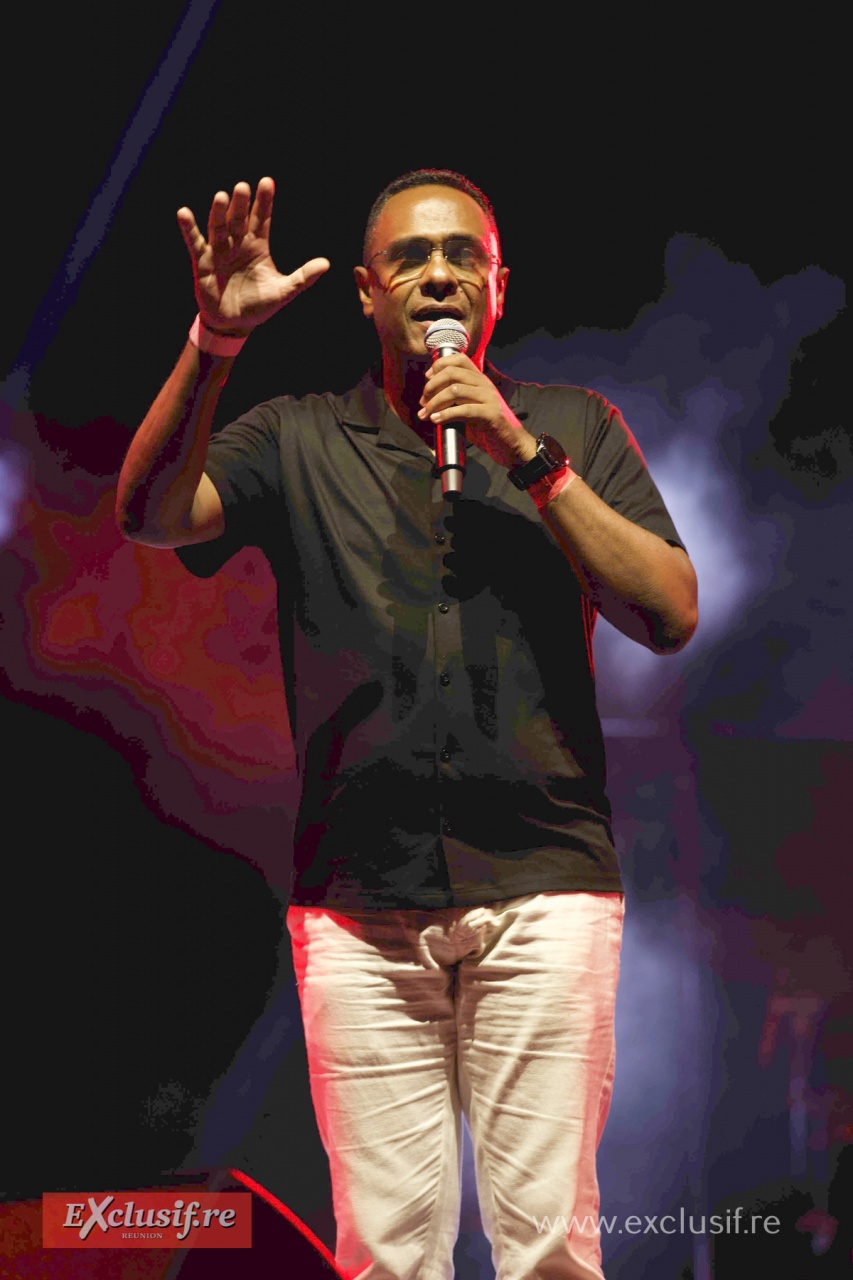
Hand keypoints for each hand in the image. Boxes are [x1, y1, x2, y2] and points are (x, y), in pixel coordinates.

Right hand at [176, 177, 328, 334]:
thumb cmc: (259, 306)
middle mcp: (238, 243)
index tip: (267, 182)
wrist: (234, 324)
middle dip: (241, 203)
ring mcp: (220, 251)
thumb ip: (303, 277)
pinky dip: (189, 229)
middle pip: (239, 218)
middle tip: (243, 187)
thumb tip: (326, 263)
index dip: (264, 202)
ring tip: (222, 197)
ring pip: (218, 226)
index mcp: (258, 246)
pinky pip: (194, 243)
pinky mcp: (203, 262)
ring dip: (219, 212)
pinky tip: (184, 213)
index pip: (262, 219)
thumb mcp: (283, 292)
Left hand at [417, 354, 536, 470]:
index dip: (439, 365)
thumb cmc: (485, 424)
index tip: (428, 379)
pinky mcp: (490, 414)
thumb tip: (427, 398)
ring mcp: (488, 397)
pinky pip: (463, 410)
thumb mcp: (467, 405)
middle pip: (452, 373)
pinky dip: (446, 414)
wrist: (508, 441)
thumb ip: (453, 397)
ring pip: (454, 390)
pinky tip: (436, 420)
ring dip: (434, 403)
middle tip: (423, 402)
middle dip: (432, 387)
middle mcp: (484, 384)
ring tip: (426, 414)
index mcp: (479, 379)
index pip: (459, 359)